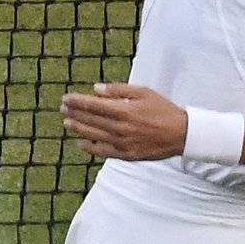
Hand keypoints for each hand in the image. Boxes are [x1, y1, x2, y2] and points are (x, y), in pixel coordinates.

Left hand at [60, 84, 187, 160]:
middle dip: (74, 113)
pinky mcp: (127, 154)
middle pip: (90, 119)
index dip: (77, 101)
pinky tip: (82, 144)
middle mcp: (120, 127)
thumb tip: (96, 89)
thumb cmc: (163, 110)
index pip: (93, 105)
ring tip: (67, 123)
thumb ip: (118, 90)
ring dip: (78, 129)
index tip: (66, 98)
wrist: (181, 134)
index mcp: (123, 110)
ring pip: (94, 135)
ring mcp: (122, 143)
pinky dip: (91, 148)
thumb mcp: (143, 92)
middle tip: (63, 109)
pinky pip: (104, 152)